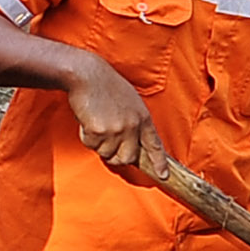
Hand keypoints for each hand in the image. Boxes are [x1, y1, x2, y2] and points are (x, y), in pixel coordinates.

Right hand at [63, 55, 155, 169]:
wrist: (87, 75)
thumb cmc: (106, 85)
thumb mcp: (130, 102)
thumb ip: (134, 122)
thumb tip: (129, 144)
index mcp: (143, 117)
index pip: (154, 145)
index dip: (159, 162)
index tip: (163, 176)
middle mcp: (132, 126)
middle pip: (128, 158)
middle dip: (116, 155)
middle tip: (106, 141)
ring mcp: (116, 130)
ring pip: (107, 154)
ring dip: (99, 143)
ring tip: (95, 122)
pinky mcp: (99, 132)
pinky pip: (92, 145)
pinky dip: (86, 136)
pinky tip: (87, 120)